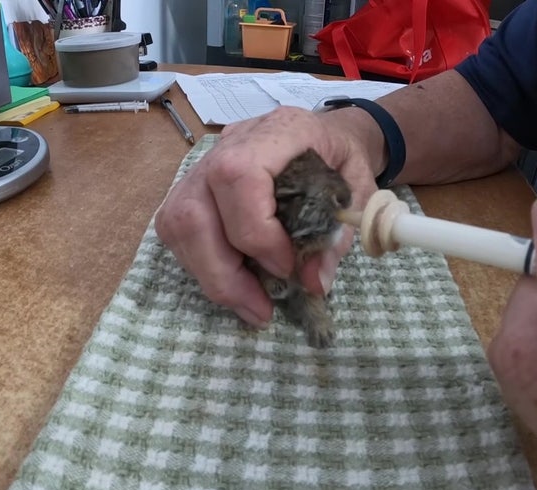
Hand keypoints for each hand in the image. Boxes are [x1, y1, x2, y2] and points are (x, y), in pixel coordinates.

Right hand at [155, 106, 377, 326]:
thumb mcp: (360, 193)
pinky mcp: (190, 188)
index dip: (255, 231)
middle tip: (261, 310)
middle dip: (224, 273)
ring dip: (211, 276)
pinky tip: (235, 283)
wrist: (327, 137)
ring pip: (177, 225)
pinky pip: (176, 232)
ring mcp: (203, 165)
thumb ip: (338, 235)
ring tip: (250, 305)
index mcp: (278, 132)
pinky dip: (202, 266)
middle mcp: (230, 144)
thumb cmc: (342, 160)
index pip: (238, 176)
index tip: (286, 268)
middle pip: (194, 211)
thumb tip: (312, 282)